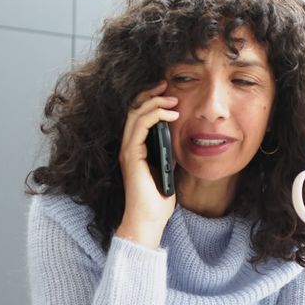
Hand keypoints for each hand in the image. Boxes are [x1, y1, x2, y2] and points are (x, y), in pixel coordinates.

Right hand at [115, 80, 178, 247]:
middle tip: (167, 85)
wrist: (148, 219)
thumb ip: (167, 152)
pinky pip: (140, 126)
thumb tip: (177, 137)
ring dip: (154, 102)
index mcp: (136, 149)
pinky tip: (171, 114)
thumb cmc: (157, 200)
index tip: (167, 92)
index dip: (150, 101)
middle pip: (134, 110)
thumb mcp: (167, 168)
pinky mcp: (131, 155)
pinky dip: (155, 116)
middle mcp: (128, 147)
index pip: (138, 116)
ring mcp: (128, 150)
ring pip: (135, 114)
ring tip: (172, 98)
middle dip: (150, 94)